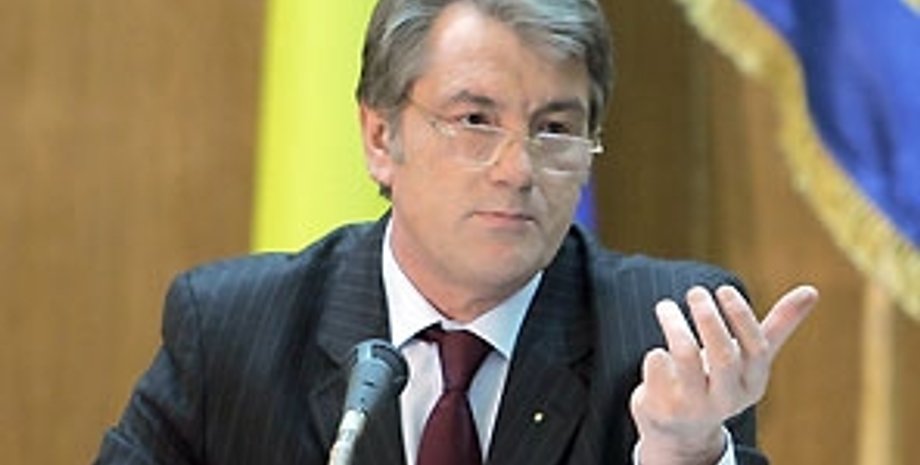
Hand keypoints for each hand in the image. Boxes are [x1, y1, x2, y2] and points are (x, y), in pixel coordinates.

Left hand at [630, 284, 817, 464]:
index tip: (723, 289)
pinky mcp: (663, 409)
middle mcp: (726, 399)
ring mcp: (694, 406)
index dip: (740, 316)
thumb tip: (812, 290)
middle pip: (723, 355)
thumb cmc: (718, 380)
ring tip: (665, 306)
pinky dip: (656, 355)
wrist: (679, 429)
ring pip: (686, 356)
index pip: (756, 348)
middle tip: (696, 292)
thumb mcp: (748, 360)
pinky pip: (657, 371)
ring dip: (675, 324)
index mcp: (752, 384)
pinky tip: (658, 352)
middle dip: (709, 318)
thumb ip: (778, 326)